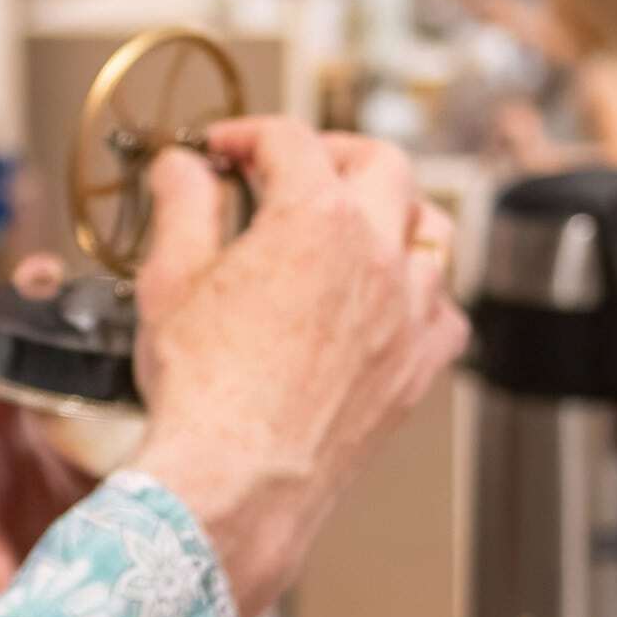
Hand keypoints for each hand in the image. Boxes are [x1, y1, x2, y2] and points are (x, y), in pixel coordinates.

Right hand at [130, 117, 467, 616]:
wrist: (238, 482)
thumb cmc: (204, 391)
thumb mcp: (170, 279)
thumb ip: (183, 206)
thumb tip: (183, 168)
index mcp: (315, 217)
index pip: (290, 140)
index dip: (249, 134)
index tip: (225, 151)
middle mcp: (377, 253)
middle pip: (381, 163)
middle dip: (334, 152)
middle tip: (297, 166)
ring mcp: (410, 310)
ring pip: (432, 229)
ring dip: (394, 212)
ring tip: (358, 221)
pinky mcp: (420, 365)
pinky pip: (446, 310)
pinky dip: (423, 293)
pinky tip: (390, 301)